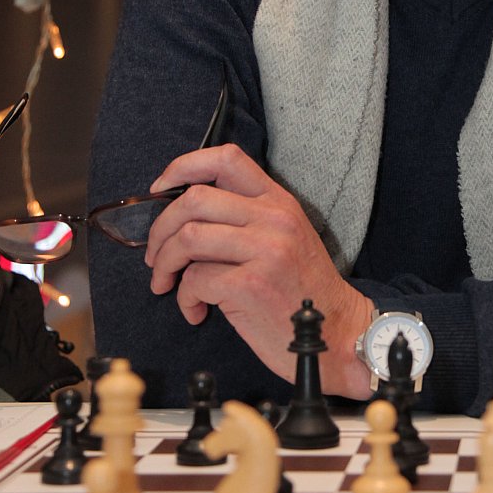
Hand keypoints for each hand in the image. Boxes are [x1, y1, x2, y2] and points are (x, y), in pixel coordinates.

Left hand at [143, 143, 373, 396]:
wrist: (337, 333)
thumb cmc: (302, 290)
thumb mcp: (286, 237)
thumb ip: (247, 217)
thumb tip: (184, 213)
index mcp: (279, 201)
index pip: (226, 159)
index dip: (183, 167)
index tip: (160, 188)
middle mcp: (273, 218)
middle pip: (194, 200)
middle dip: (160, 229)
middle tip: (155, 256)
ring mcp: (265, 250)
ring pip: (187, 238)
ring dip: (165, 264)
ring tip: (166, 284)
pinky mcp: (251, 285)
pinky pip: (195, 281)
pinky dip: (185, 299)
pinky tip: (197, 311)